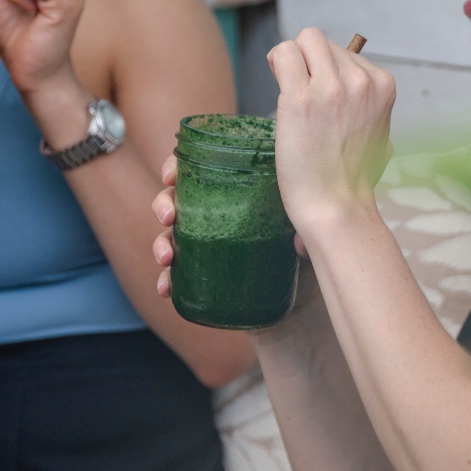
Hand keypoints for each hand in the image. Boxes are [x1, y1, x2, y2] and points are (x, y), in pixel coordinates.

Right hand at [152, 153, 310, 307]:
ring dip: (160, 243)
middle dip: (163, 204)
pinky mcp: (207, 276)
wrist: (306, 303)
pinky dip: (166, 281)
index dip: (178, 167)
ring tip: (166, 258)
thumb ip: (308, 229)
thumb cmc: (308, 252)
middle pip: (178, 199)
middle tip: (168, 217)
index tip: (171, 176)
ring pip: (171, 236)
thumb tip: (298, 244)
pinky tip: (165, 289)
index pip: (200, 169)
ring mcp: (209, 246)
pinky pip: (178, 276)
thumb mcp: (310, 230)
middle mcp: (217, 214)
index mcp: (236, 190)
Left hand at [268, 28, 394, 232]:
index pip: (347, 52)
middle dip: (308, 61)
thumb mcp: (376, 129)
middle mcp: (361, 82)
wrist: (336, 206)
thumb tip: (345, 78)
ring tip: (289, 89)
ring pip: (304, 39)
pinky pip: (283, 53)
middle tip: (300, 92)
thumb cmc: (351, 175)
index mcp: (383, 85)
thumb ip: (364, 100)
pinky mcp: (300, 98)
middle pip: (322, 42)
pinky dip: (276, 62)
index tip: (322, 99)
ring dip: (291, 59)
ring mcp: (331, 88)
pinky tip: (277, 83)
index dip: (326, 71)